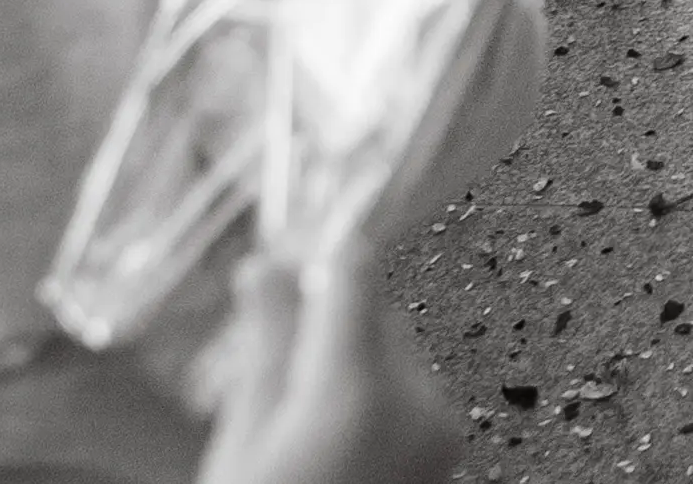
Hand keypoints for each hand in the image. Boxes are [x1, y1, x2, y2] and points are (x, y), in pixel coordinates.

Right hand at [197, 251, 458, 483]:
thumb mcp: (246, 440)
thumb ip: (267, 347)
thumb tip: (266, 265)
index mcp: (358, 392)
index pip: (354, 272)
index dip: (316, 251)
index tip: (286, 248)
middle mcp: (416, 400)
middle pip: (373, 312)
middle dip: (326, 320)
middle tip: (275, 362)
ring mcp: (439, 426)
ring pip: (392, 348)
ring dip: (351, 357)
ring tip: (301, 415)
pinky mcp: (446, 445)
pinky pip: (410, 389)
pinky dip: (374, 394)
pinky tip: (334, 433)